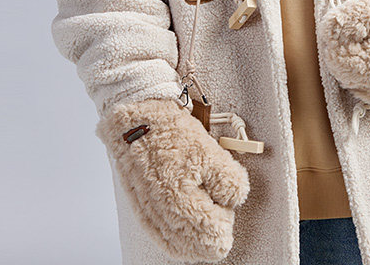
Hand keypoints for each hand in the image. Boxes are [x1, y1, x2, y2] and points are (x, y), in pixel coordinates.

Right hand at [96, 96, 249, 262]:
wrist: (134, 121)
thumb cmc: (170, 132)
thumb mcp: (209, 150)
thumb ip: (228, 181)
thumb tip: (235, 199)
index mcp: (180, 204)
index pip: (214, 238)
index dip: (226, 218)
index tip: (226, 197)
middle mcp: (162, 218)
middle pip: (199, 248)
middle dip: (214, 228)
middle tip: (218, 202)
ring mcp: (149, 217)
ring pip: (180, 246)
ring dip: (197, 234)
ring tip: (205, 208)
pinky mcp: (142, 211)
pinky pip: (163, 237)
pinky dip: (180, 235)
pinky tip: (188, 221)